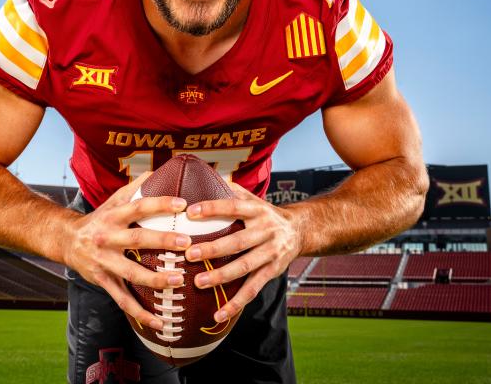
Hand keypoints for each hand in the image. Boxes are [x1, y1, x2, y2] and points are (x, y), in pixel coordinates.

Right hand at [62, 172, 191, 329]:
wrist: (66, 240)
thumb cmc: (100, 218)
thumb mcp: (114, 199)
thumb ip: (137, 187)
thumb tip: (162, 170)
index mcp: (113, 215)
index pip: (138, 206)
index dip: (160, 203)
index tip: (183, 204)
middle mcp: (108, 238)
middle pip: (137, 239)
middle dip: (162, 241)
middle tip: (187, 243)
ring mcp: (104, 261)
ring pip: (131, 273)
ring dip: (156, 279)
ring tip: (179, 281)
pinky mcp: (102, 281)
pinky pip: (123, 300)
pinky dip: (140, 314)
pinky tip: (159, 322)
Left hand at [184, 182, 301, 323]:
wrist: (300, 231)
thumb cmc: (265, 214)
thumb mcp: (254, 199)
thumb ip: (232, 190)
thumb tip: (204, 176)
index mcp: (257, 210)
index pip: (233, 207)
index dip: (212, 208)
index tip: (190, 212)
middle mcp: (266, 231)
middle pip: (238, 241)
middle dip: (214, 249)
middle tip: (190, 254)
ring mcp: (271, 253)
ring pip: (245, 267)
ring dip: (222, 276)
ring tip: (199, 282)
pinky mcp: (272, 271)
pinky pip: (253, 289)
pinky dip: (236, 303)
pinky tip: (219, 314)